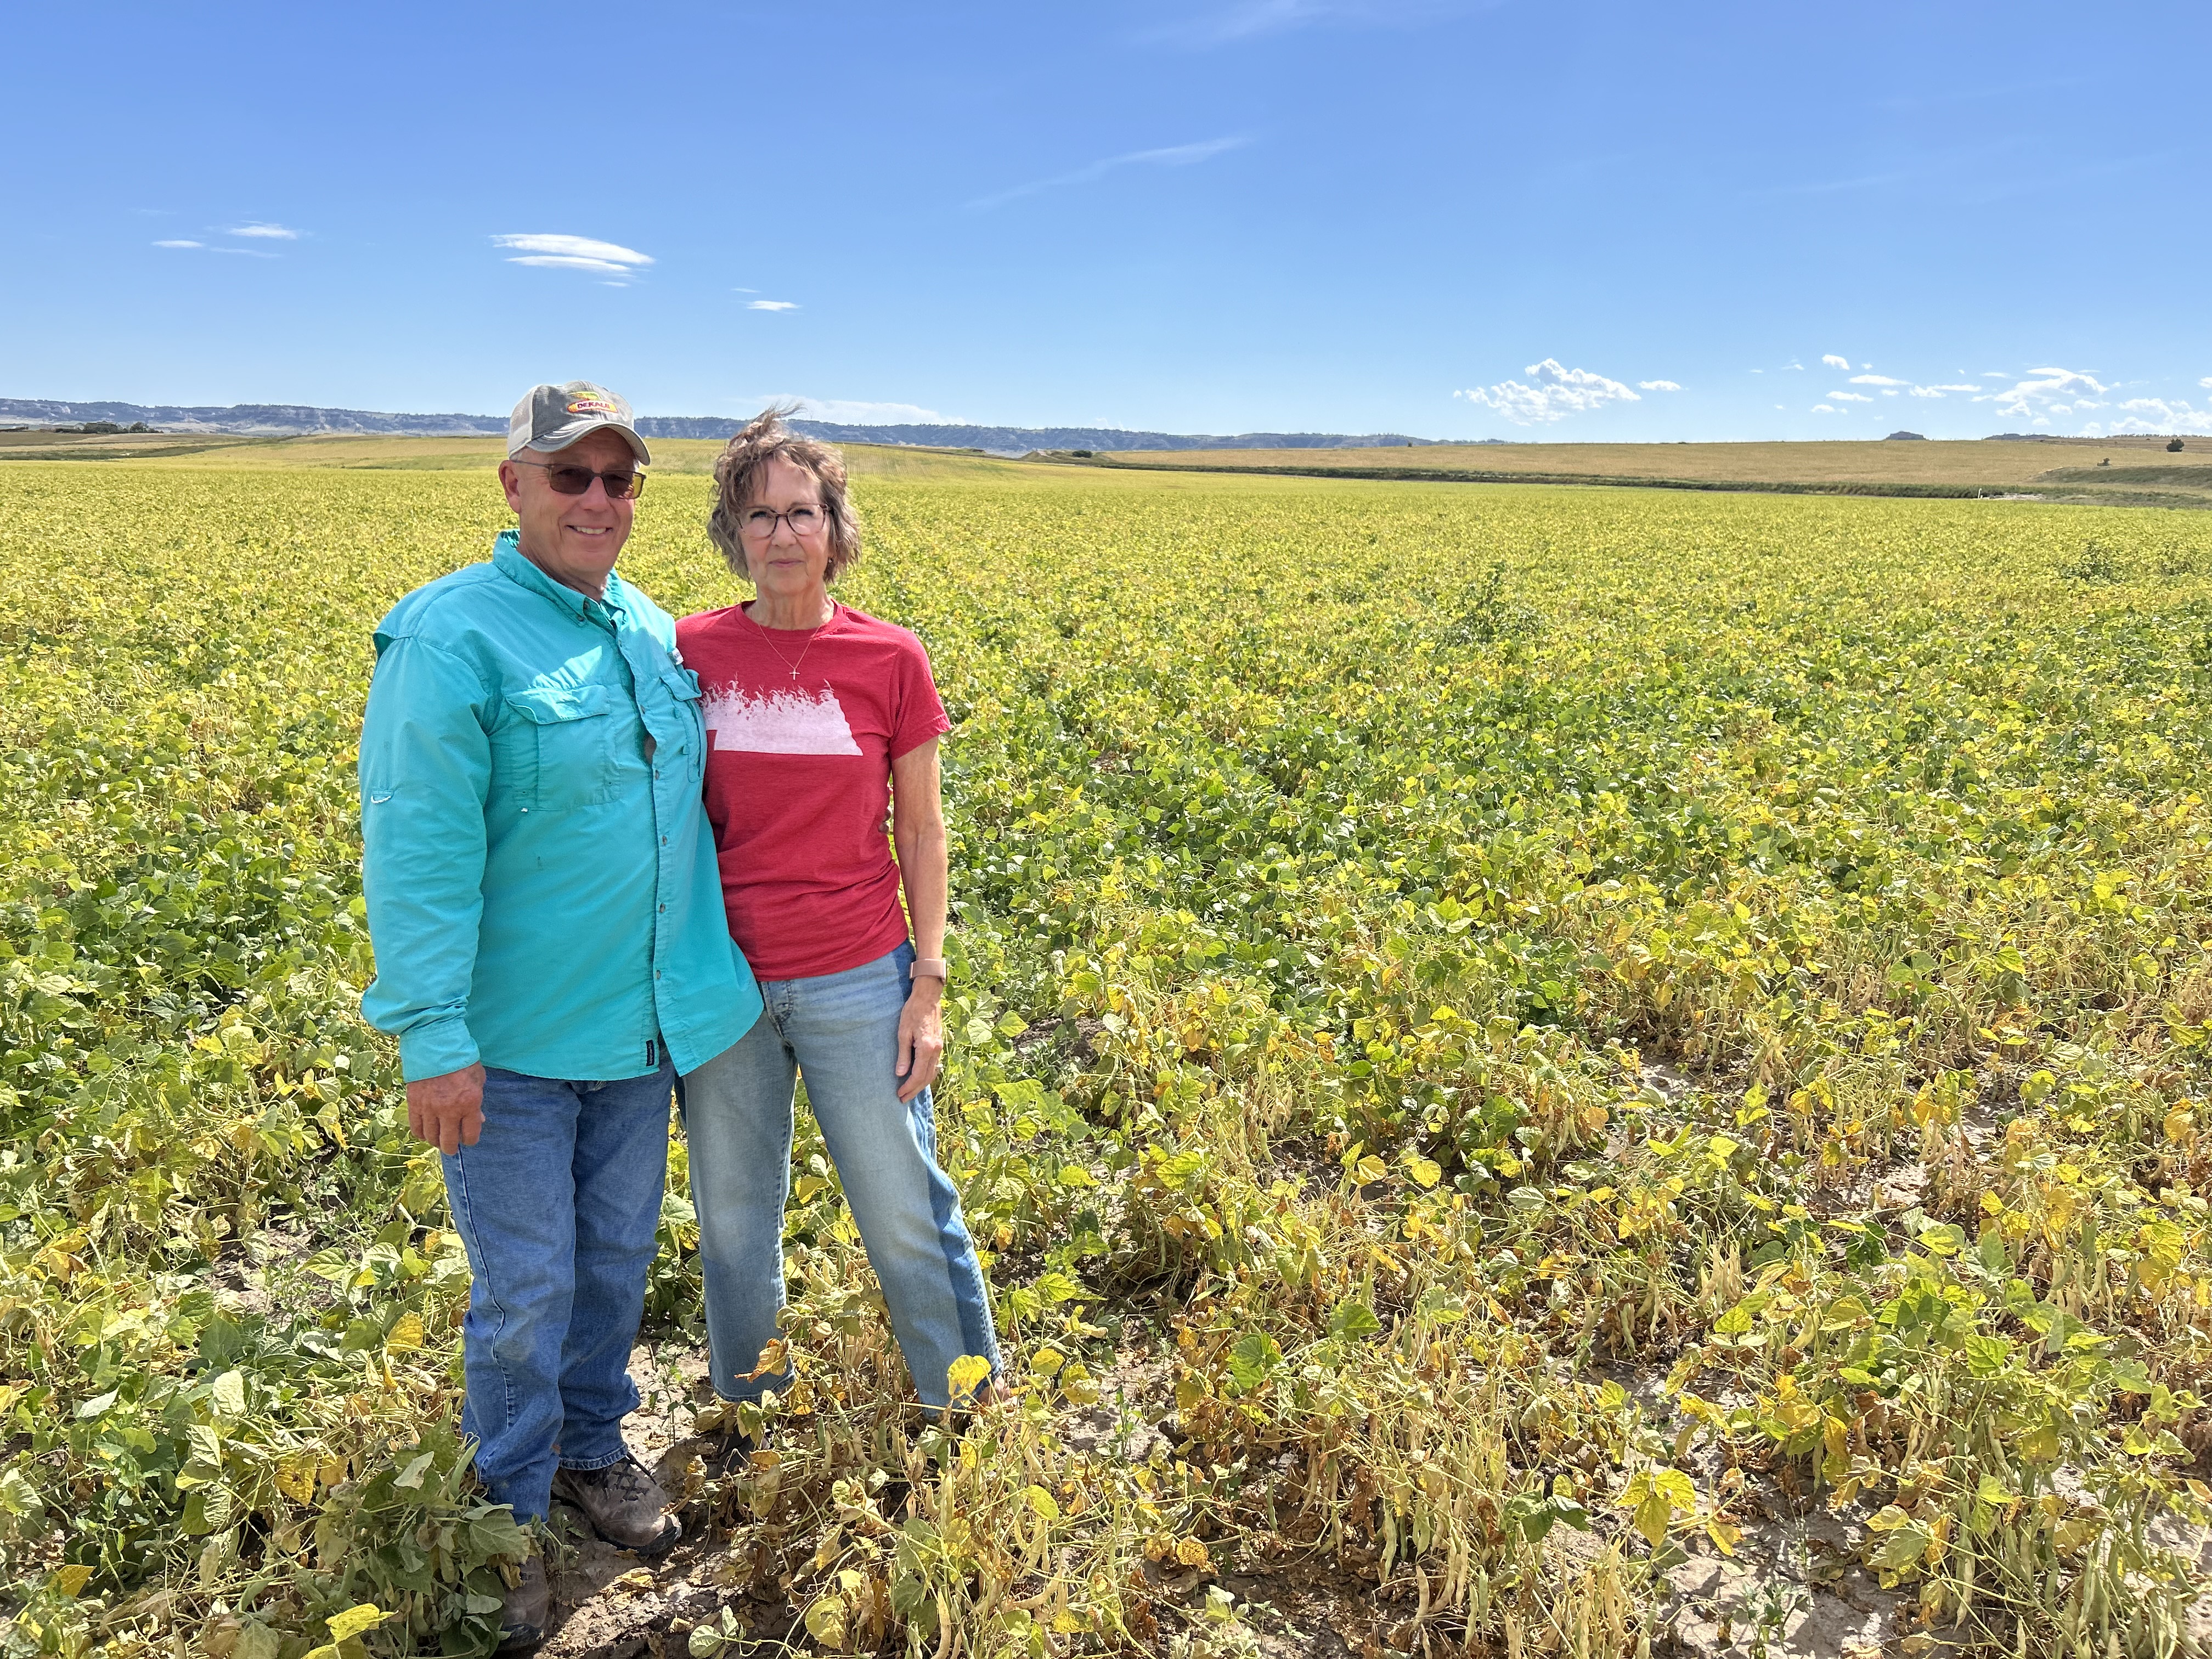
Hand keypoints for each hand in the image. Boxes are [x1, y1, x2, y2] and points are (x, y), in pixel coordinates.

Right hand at [407, 1062, 486, 1154]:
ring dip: (436, 1141)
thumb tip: (478, 1119)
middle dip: (452, 1147)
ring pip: (431, 1137)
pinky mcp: (414, 1104)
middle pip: (449, 1142)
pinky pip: (416, 1128)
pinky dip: (421, 1133)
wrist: (435, 1046)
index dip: (470, 1139)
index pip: (471, 1135)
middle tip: (452, 1146)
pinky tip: (426, 1132)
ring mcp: (430, 1109)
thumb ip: (477, 1102)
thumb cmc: (461, 1061)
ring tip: (439, 1138)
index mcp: (469, 1104)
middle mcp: (449, 1110)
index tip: (469, 1138)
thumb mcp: (478, 1079)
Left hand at [894, 986, 944, 1102]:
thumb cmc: (912, 1012)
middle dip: (914, 1090)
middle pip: (926, 1077)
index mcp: (926, 1048)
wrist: (928, 998)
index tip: (899, 1094)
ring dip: (921, 1085)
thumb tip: (900, 1074)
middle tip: (903, 1098)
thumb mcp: (903, 1033)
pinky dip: (927, 1076)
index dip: (908, 1087)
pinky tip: (920, 1079)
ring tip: (910, 1092)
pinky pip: (934, 1066)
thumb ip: (903, 1055)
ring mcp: (939, 1048)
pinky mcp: (939, 1045)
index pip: (918, 1075)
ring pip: (932, 1073)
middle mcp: (936, 1051)